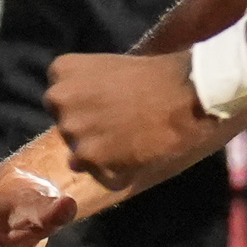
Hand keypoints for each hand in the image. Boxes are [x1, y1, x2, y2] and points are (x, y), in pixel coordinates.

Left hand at [46, 50, 201, 188]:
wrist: (187, 95)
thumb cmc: (155, 77)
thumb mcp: (111, 72)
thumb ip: (86, 100)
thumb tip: (72, 158)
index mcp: (61, 70)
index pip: (61, 101)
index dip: (88, 106)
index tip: (110, 103)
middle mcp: (58, 99)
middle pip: (68, 128)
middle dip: (91, 130)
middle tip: (123, 124)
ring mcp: (72, 129)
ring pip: (81, 155)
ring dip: (104, 154)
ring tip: (133, 139)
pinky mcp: (89, 156)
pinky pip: (100, 175)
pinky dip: (118, 174)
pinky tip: (139, 154)